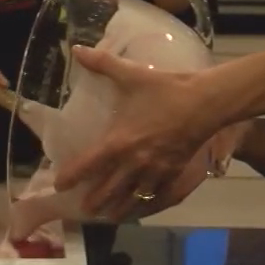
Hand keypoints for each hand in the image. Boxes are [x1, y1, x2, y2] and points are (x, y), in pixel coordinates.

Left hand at [53, 45, 217, 219]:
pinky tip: (140, 209)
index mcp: (119, 141)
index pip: (87, 165)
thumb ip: (102, 63)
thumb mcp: (131, 74)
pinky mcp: (173, 173)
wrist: (204, 103)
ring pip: (131, 199)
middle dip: (93, 201)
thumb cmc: (165, 89)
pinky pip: (155, 197)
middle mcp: (133, 162)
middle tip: (82, 207)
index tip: (59, 184)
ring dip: (116, 209)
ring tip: (107, 215)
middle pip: (107, 190)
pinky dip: (145, 206)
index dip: (70, 176)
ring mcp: (154, 171)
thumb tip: (77, 49)